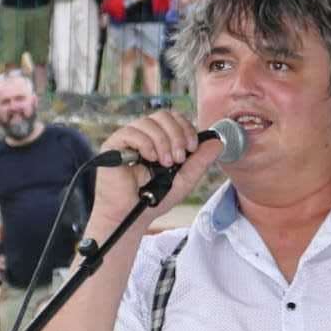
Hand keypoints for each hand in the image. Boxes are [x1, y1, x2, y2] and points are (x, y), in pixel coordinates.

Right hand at [92, 110, 225, 226]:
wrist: (132, 215)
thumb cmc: (155, 198)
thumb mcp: (185, 179)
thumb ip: (200, 161)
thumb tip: (218, 141)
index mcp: (160, 139)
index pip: (174, 118)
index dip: (186, 128)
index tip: (193, 147)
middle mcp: (144, 135)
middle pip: (163, 115)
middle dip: (177, 135)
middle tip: (179, 158)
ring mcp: (127, 139)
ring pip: (148, 122)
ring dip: (163, 142)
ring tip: (164, 163)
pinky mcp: (112, 145)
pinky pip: (130, 132)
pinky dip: (146, 144)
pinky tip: (149, 159)